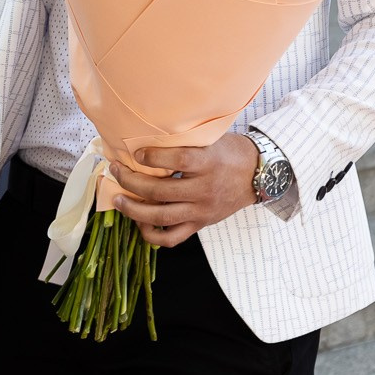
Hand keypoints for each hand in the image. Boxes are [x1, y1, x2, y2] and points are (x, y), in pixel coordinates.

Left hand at [107, 134, 258, 247]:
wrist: (258, 175)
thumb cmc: (229, 152)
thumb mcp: (210, 139)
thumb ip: (184, 142)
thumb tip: (148, 137)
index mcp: (208, 163)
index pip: (178, 159)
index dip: (153, 157)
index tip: (136, 152)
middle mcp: (204, 189)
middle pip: (160, 191)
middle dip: (131, 181)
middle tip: (116, 171)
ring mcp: (202, 210)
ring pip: (162, 216)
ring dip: (134, 210)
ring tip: (118, 200)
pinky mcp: (201, 224)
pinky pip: (172, 238)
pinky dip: (152, 235)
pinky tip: (140, 223)